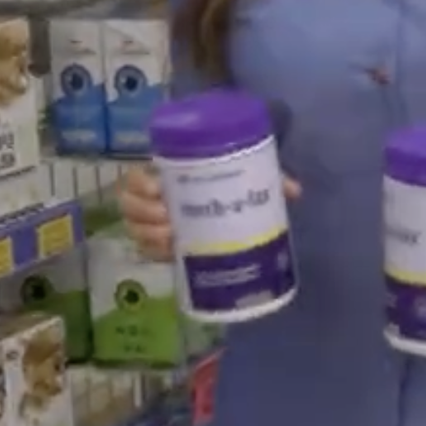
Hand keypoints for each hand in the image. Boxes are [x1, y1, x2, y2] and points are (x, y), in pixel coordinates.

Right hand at [119, 165, 302, 261]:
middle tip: (169, 218)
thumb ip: (270, 180)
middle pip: (130, 204)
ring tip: (172, 236)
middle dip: (145, 212)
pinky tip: (170, 252)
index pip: (137, 175)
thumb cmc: (233, 185)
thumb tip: (295, 191)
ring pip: (134, 227)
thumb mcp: (250, 178)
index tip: (159, 190)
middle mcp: (152, 197)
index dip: (140, 183)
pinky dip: (155, 251)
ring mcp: (151, 223)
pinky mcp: (157, 245)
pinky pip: (145, 250)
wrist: (229, 211)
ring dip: (149, 233)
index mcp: (168, 174)